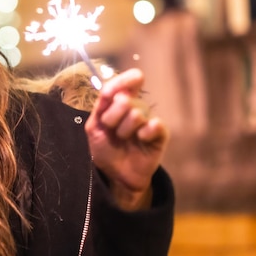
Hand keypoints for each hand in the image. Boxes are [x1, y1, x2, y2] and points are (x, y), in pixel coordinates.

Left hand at [84, 68, 167, 210]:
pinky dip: (144, 134)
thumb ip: (100, 106)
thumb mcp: (94, 127)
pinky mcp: (161, 133)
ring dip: (124, 130)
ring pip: (136, 113)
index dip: (124, 80)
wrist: (117, 175)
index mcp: (121, 101)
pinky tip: (141, 140)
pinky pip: (154, 125)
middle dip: (112, 117)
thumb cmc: (106, 149)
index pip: (129, 80)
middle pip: (125, 99)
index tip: (112, 91)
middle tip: (111, 129)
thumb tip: (108, 90)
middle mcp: (137, 107)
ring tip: (124, 139)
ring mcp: (149, 119)